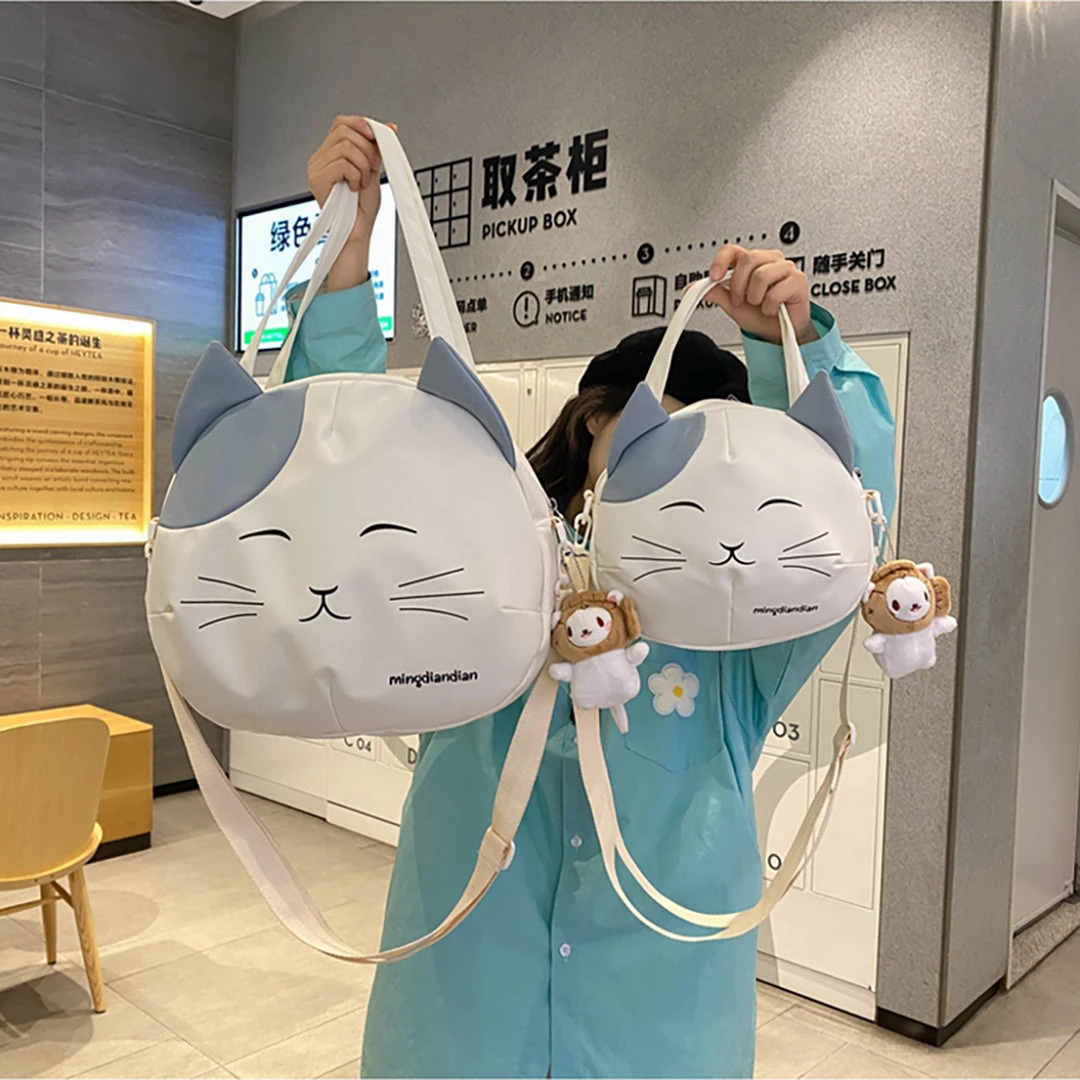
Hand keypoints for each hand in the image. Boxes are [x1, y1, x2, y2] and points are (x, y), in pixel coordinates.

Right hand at [306, 115, 396, 289]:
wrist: (358, 232)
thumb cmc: (362, 208)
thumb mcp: (373, 170)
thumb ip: (375, 149)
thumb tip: (388, 128)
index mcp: (330, 153)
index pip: (342, 123)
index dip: (361, 124)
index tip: (378, 136)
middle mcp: (320, 158)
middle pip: (345, 131)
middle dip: (366, 149)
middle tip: (368, 172)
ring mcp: (316, 168)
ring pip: (346, 146)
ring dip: (362, 166)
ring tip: (361, 183)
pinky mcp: (317, 179)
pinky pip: (343, 163)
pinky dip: (355, 175)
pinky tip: (353, 188)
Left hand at [703, 245, 815, 344]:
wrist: (779, 333)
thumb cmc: (760, 315)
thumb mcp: (732, 305)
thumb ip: (715, 293)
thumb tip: (692, 287)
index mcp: (751, 263)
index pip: (733, 250)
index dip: (721, 260)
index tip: (714, 277)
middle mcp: (769, 261)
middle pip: (748, 260)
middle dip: (738, 286)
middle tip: (741, 300)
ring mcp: (785, 268)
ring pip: (761, 275)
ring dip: (755, 297)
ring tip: (759, 304)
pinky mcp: (798, 281)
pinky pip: (776, 291)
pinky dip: (769, 306)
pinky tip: (772, 309)